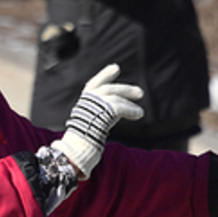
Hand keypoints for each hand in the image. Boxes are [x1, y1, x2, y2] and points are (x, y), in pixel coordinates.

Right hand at [51, 64, 143, 178]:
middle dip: (125, 89)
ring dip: (129, 103)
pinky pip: (120, 107)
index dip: (105, 75)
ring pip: (115, 98)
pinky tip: (139, 114)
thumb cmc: (81, 141)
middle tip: (140, 93)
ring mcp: (95, 106)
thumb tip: (110, 116)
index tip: (116, 68)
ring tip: (141, 112)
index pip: (94, 84)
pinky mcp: (104, 112)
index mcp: (84, 103)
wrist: (76, 148)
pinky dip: (131, 110)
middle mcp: (88, 101)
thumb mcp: (88, 125)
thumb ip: (98, 116)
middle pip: (108, 89)